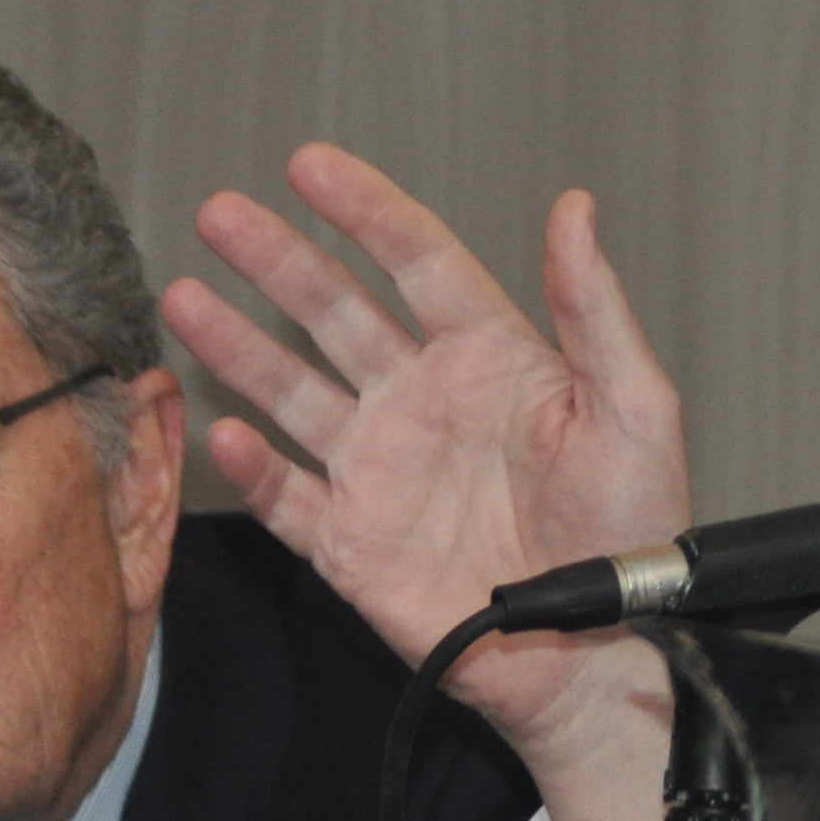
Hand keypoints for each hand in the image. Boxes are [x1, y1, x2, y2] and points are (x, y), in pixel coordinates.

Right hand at [164, 145, 690, 820]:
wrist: (602, 655)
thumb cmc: (632, 534)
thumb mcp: (635, 410)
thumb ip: (595, 311)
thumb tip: (576, 208)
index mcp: (491, 360)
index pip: (416, 263)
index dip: (364, 212)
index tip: (310, 166)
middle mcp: (424, 403)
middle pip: (335, 315)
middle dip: (277, 263)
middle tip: (221, 214)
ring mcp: (382, 471)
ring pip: (293, 393)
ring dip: (238, 348)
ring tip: (184, 298)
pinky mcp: (353, 544)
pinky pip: (288, 498)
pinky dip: (253, 468)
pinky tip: (225, 431)